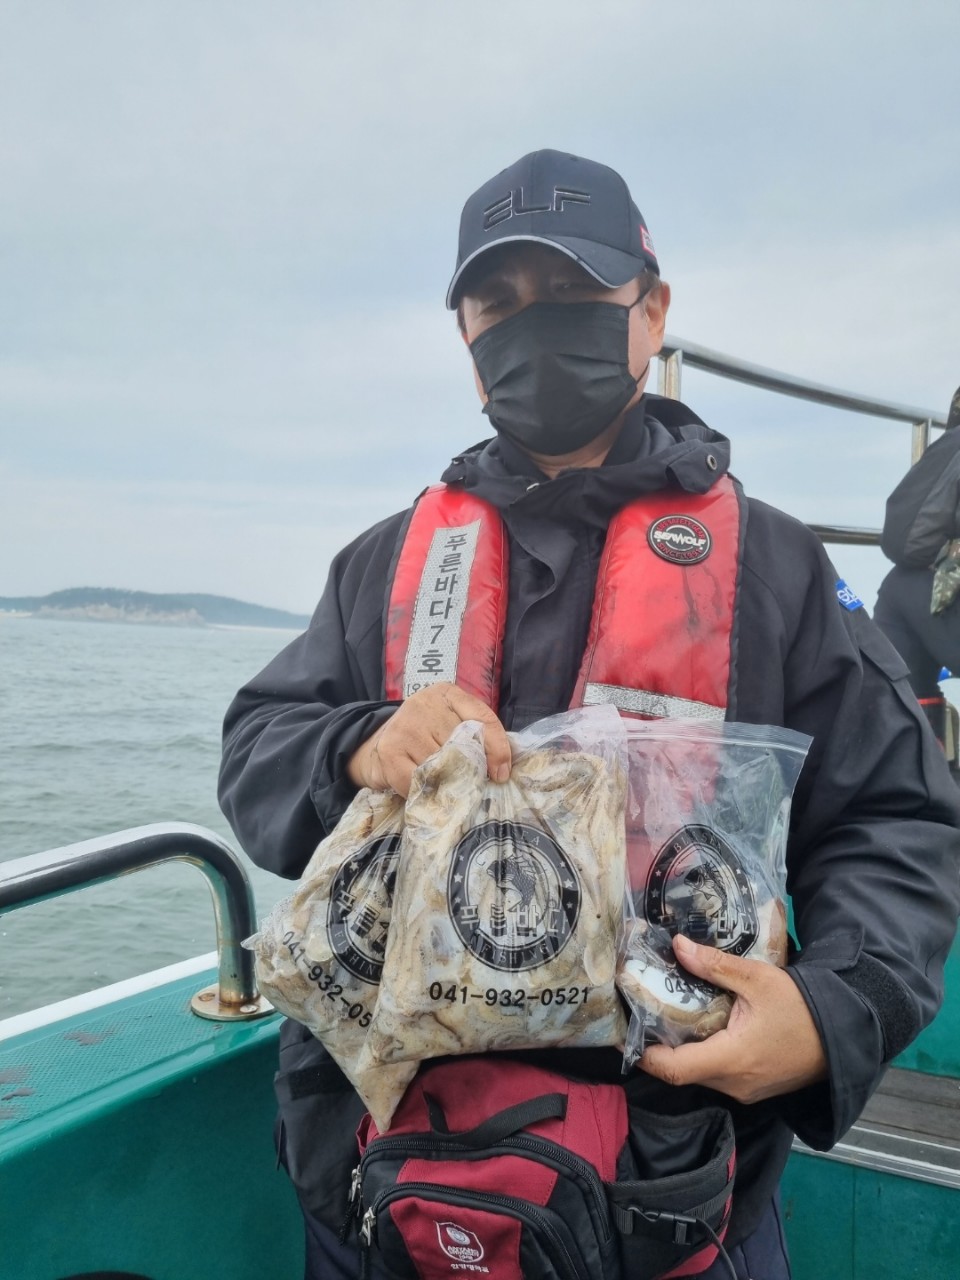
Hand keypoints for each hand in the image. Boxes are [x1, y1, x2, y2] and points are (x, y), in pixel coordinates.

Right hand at [347, 682, 511, 796]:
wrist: (376, 744)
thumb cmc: (424, 738)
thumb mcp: (451, 726)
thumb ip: (476, 738)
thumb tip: (501, 771)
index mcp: (447, 694)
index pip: (483, 718)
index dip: (497, 749)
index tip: (500, 775)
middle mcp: (425, 704)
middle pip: (463, 746)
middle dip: (469, 770)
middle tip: (465, 783)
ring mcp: (406, 726)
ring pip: (442, 766)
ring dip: (445, 783)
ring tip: (440, 784)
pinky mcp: (390, 750)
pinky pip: (418, 781)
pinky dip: (423, 791)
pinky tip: (420, 787)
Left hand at [638, 934, 827, 1103]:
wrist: (845, 1033)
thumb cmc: (802, 1007)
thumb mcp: (758, 979)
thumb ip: (715, 966)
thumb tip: (678, 946)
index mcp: (730, 1060)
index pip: (672, 1069)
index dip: (644, 1053)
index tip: (625, 1030)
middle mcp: (733, 1084)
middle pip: (682, 1071)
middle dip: (661, 1044)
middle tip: (645, 1009)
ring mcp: (745, 1090)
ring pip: (700, 1073)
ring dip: (684, 1048)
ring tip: (670, 1011)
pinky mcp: (755, 1087)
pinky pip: (719, 1074)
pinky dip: (705, 1052)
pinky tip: (703, 1024)